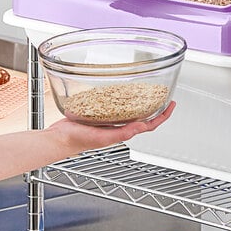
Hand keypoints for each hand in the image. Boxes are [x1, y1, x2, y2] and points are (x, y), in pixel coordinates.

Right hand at [48, 101, 175, 155]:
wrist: (59, 138)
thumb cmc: (77, 141)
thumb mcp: (102, 138)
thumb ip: (121, 133)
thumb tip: (139, 127)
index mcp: (122, 132)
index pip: (149, 125)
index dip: (163, 116)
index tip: (171, 105)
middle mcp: (118, 126)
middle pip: (143, 115)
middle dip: (155, 106)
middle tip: (163, 94)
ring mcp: (109, 119)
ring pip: (130, 109)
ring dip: (140, 100)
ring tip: (148, 90)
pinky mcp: (98, 112)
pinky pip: (114, 103)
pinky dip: (121, 96)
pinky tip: (121, 89)